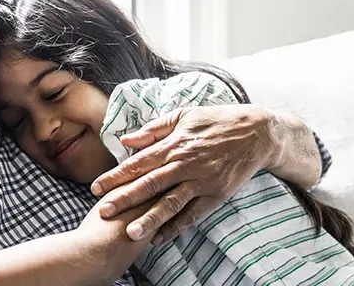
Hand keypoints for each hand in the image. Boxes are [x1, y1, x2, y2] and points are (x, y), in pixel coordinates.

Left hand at [90, 104, 283, 242]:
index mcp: (174, 144)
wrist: (257, 133)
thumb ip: (154, 129)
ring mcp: (202, 181)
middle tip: (103, 211)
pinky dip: (177, 227)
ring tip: (130, 233)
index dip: (116, 176)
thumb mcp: (184, 116)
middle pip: (150, 184)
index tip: (96, 187)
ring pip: (171, 203)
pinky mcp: (216, 194)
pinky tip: (160, 238)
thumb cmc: (217, 121)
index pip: (138, 162)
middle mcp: (185, 164)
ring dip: (150, 218)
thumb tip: (126, 140)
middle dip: (125, 199)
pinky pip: (193, 214)